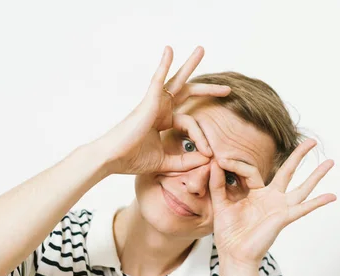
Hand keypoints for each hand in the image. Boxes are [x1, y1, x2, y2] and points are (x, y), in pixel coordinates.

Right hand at [98, 46, 230, 175]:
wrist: (111, 159)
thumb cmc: (132, 160)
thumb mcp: (166, 162)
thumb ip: (185, 161)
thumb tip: (207, 158)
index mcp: (163, 121)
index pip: (190, 124)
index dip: (203, 138)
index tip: (209, 154)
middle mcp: (160, 109)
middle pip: (187, 93)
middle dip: (208, 90)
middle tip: (227, 89)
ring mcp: (154, 103)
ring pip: (176, 80)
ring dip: (190, 65)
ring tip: (201, 50)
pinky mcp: (148, 101)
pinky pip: (158, 79)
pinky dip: (164, 64)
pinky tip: (169, 50)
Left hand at [209, 139, 336, 268]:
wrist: (234, 254)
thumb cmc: (228, 233)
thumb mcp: (221, 204)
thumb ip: (218, 184)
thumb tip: (215, 162)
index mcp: (256, 193)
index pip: (251, 170)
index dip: (236, 164)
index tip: (220, 160)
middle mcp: (271, 198)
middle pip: (288, 171)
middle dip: (299, 156)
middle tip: (311, 141)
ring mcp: (280, 207)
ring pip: (302, 187)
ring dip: (317, 174)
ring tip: (330, 161)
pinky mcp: (284, 217)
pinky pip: (304, 208)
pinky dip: (318, 202)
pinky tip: (332, 196)